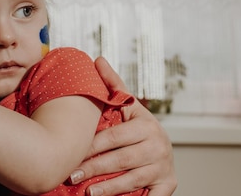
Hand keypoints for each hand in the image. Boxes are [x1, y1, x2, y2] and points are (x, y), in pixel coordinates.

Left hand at [70, 57, 176, 195]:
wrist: (163, 151)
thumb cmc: (137, 128)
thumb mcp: (128, 107)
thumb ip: (113, 86)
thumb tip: (98, 58)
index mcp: (146, 123)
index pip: (114, 137)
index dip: (91, 147)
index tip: (71, 154)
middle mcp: (159, 144)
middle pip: (120, 159)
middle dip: (94, 168)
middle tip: (71, 175)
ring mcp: (165, 166)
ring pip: (132, 179)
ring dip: (109, 188)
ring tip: (88, 193)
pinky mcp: (169, 185)